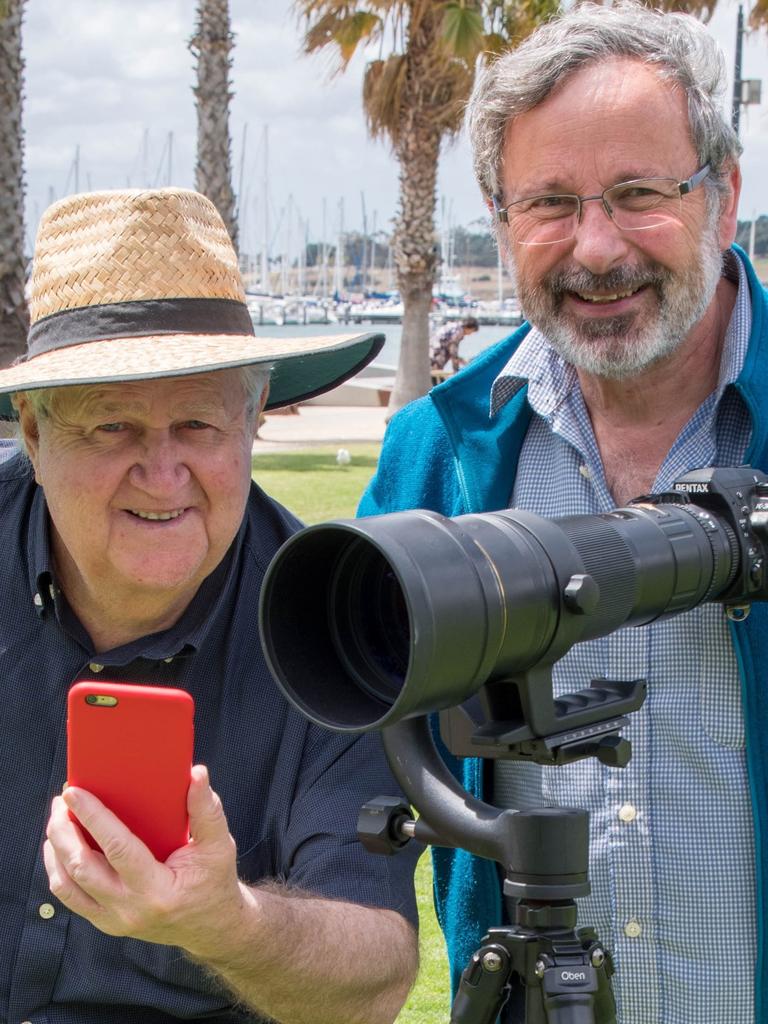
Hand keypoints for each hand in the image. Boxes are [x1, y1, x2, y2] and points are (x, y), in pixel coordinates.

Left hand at [44, 765, 247, 956]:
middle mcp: (130, 909)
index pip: (117, 849)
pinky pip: (70, 897)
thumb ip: (207, 809)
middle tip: (61, 801)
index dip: (93, 817)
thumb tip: (196, 773)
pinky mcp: (106, 923)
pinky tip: (60, 847)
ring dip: (56, 849)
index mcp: (157, 890)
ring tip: (58, 819)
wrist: (212, 928)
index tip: (74, 792)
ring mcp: (114, 921)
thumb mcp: (219, 846)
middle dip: (64, 830)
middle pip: (81, 867)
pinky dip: (59, 869)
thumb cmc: (215, 882)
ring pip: (67, 885)